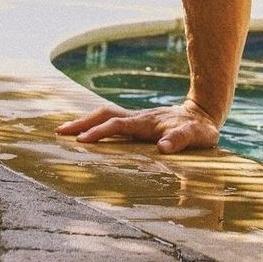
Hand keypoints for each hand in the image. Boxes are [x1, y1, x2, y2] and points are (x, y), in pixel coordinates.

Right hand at [55, 98, 219, 152]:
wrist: (203, 114)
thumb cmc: (200, 129)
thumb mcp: (197, 136)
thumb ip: (181, 140)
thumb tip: (162, 147)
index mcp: (147, 123)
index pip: (118, 126)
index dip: (100, 133)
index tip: (82, 141)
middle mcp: (137, 118)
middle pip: (104, 114)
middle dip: (82, 122)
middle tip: (59, 131)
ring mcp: (136, 119)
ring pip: (105, 115)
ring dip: (85, 121)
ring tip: (64, 131)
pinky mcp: (137, 123)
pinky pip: (111, 121)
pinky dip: (95, 124)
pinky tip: (86, 132)